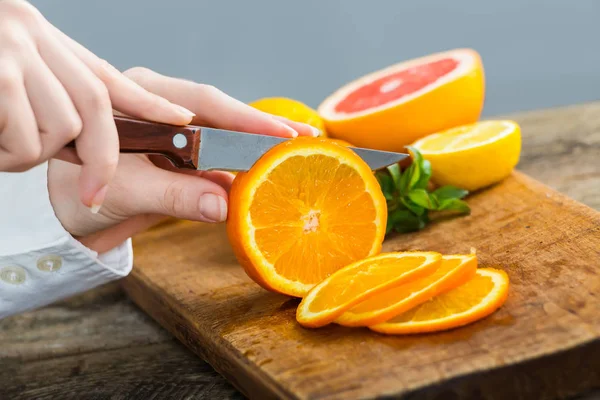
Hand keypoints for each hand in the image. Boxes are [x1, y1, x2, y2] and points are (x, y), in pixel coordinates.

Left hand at [48, 68, 318, 252]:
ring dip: (256, 148)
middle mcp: (160, 108)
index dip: (245, 118)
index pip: (203, 102)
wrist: (64, 211)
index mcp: (140, 98)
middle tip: (304, 136)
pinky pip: (214, 162)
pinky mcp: (180, 158)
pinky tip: (263, 176)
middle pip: (221, 114)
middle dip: (262, 127)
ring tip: (295, 154)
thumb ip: (175, 196)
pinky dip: (238, 172)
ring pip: (221, 136)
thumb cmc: (80, 191)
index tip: (280, 133)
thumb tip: (227, 205)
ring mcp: (173, 133)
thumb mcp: (128, 192)